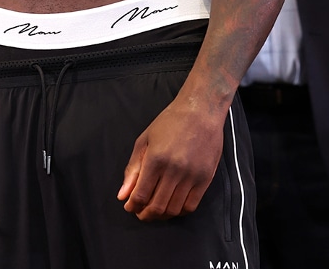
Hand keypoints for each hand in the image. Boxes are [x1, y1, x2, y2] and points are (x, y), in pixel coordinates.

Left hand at [118, 98, 225, 219]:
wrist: (200, 111)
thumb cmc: (169, 122)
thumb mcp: (144, 140)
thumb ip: (133, 169)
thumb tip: (123, 194)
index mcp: (156, 159)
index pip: (141, 194)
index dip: (133, 205)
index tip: (129, 207)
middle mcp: (174, 170)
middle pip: (157, 206)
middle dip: (145, 214)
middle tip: (140, 213)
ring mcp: (191, 176)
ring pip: (174, 209)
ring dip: (162, 215)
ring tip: (155, 211)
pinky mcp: (205, 179)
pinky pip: (191, 205)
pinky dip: (179, 211)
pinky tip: (172, 206)